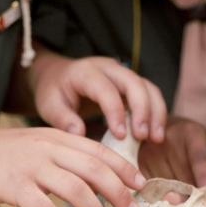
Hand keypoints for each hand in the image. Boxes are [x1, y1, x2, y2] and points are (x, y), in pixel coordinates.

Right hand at [0, 126, 145, 206]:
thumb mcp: (34, 146)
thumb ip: (61, 157)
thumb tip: (92, 180)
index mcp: (56, 137)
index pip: (99, 150)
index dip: (123, 168)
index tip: (141, 184)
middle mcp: (48, 148)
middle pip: (95, 170)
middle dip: (119, 193)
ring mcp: (30, 166)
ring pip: (76, 189)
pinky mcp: (12, 185)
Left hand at [29, 52, 166, 142]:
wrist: (59, 76)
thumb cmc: (54, 92)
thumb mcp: (49, 104)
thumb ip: (62, 119)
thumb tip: (80, 134)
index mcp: (86, 72)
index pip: (105, 89)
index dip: (115, 112)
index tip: (121, 136)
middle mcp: (109, 68)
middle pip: (134, 83)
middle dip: (142, 110)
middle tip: (143, 137)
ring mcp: (123, 74)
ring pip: (148, 87)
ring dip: (156, 112)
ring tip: (156, 138)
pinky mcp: (133, 83)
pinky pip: (151, 94)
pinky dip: (156, 113)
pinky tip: (155, 135)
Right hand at [137, 117, 205, 194]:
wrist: (170, 129)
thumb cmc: (195, 143)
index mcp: (191, 133)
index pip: (198, 158)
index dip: (204, 177)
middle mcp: (168, 139)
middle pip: (181, 177)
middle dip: (191, 194)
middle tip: (198, 203)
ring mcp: (150, 150)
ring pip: (167, 186)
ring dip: (177, 196)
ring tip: (184, 197)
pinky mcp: (139, 163)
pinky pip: (151, 188)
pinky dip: (162, 196)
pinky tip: (169, 195)